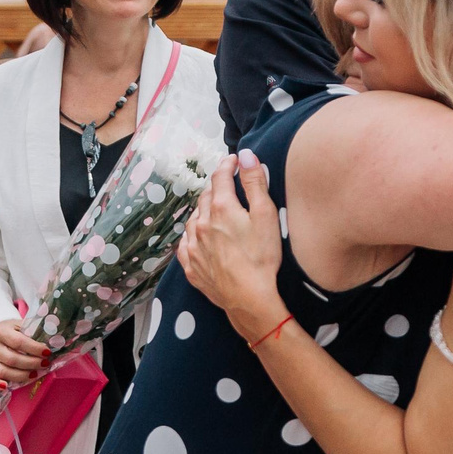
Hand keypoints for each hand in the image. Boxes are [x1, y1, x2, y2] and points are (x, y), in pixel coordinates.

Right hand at [0, 318, 50, 387]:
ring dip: (21, 375)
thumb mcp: (22, 326)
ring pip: (3, 371)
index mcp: (1, 331)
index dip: (34, 349)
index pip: (18, 342)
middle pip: (12, 359)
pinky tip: (7, 386)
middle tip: (45, 364)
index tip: (47, 353)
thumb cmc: (14, 330)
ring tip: (35, 373)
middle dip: (32, 363)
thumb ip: (34, 332)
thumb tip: (54, 342)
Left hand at [179, 155, 288, 332]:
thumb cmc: (261, 257)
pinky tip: (201, 237)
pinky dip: (194, 235)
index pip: (221, 177)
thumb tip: (245, 155)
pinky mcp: (191, 266)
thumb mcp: (266, 215)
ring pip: (194, 219)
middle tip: (227, 185)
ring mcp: (193, 246)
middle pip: (206, 197)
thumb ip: (254, 182)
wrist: (248, 298)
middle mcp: (201, 223)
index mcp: (220, 208)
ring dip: (204, 211)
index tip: (234, 161)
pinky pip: (187, 243)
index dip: (228, 166)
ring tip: (215, 211)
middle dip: (216, 188)